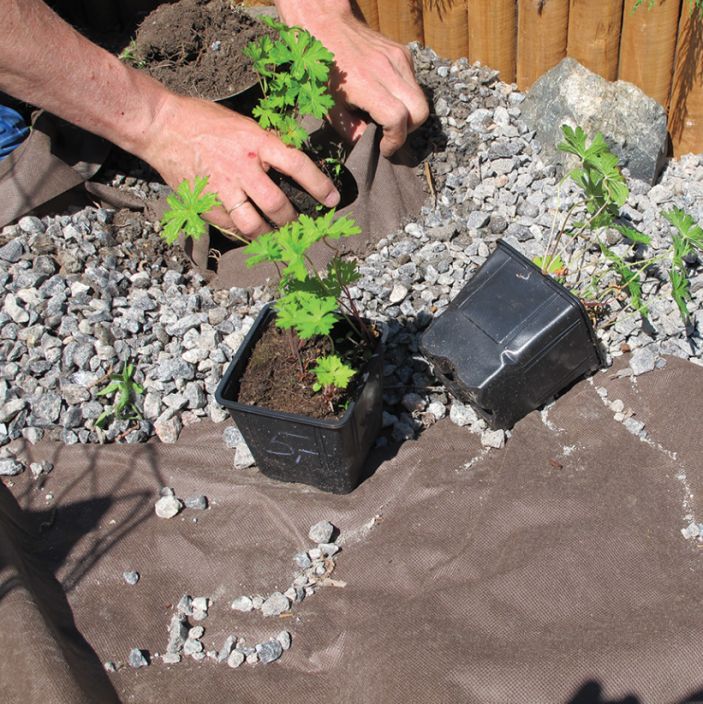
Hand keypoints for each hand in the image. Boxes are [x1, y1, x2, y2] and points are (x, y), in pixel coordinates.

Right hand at [141, 94, 339, 237]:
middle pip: (277, 205)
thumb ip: (266, 145)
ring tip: (275, 233)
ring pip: (254, 225)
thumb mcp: (243, 125)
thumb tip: (290, 165)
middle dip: (293, 220)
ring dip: (270, 233)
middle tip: (299, 224)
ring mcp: (222, 189)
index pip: (297, 165)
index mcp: (255, 142)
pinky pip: (232, 227)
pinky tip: (249, 230)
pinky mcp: (206, 204)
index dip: (319, 185)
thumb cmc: (205, 122)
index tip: (332, 200)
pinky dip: (244, 232)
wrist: (162, 127)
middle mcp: (242, 168)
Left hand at [277, 2, 428, 156]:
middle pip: (420, 112)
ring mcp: (398, 58)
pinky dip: (406, 97)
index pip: (398, 119)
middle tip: (390, 135)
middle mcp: (387, 69)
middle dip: (409, 130)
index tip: (384, 148)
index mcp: (366, 84)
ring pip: (421, 99)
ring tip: (388, 117)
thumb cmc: (322, 69)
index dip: (395, 140)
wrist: (326, 25)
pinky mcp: (403, 52)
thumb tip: (370, 145)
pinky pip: (414, 84)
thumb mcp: (329, 107)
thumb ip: (351, 131)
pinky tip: (387, 96)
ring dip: (409, 114)